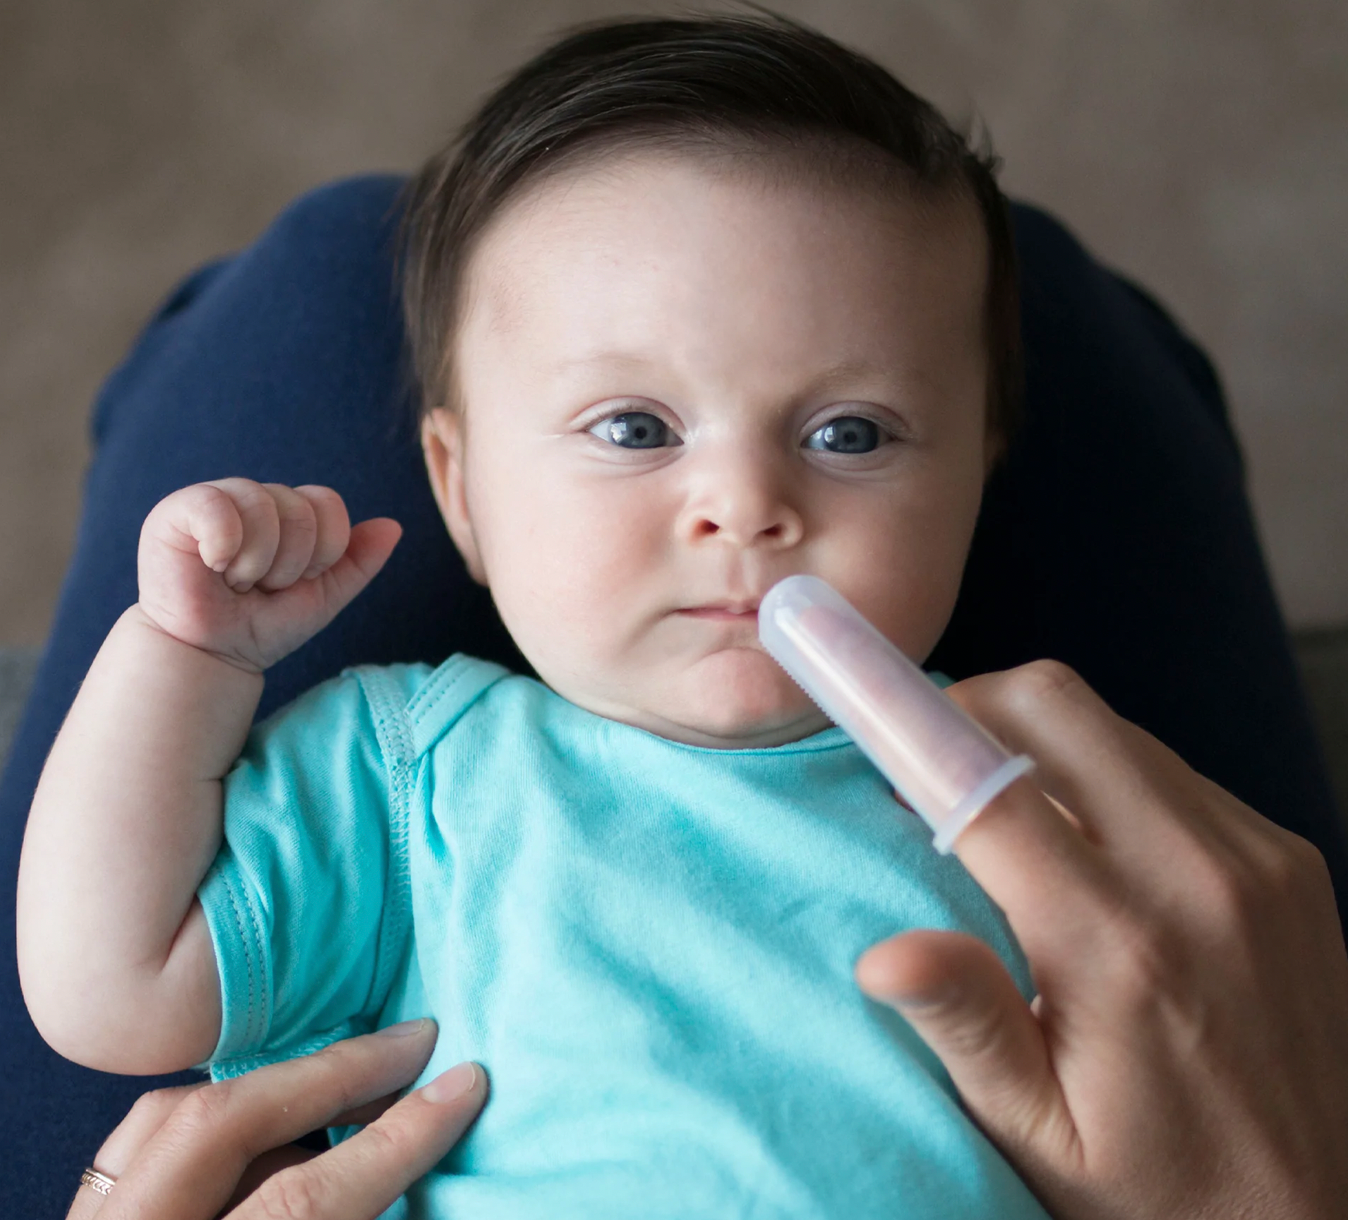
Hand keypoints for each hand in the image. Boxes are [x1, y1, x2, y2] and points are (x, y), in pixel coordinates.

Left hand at [66, 1020, 485, 1219]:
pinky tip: (263, 1123)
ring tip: (345, 1076)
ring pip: (166, 1116)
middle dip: (331, 1072)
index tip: (464, 1086)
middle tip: (414, 1038)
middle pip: (224, 1121)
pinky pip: (136, 1142)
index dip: (397, 1139)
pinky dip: (205, 1116)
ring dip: (269, 1085)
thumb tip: (410, 1167)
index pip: (305, 1198)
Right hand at [137, 479, 401, 671]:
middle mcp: (255, 498)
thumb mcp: (325, 596)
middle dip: (289, 563)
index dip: (323, 550)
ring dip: (257, 562)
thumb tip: (395, 525)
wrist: (215, 654)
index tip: (298, 580)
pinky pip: (217, 506)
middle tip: (260, 586)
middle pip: (299, 508)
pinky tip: (213, 565)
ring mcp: (216, 500)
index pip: (328, 503)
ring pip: (263, 505)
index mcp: (289, 512)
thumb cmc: (264, 625)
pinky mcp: (178, 510)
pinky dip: (224, 545)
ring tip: (236, 581)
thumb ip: (359, 561)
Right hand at [856, 661, 1347, 1219]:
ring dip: (1040, 746)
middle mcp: (1197, 876)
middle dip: (969, 712)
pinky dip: (1110, 778)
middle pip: (1052, 705)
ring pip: (1112, 724)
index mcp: (1117, 944)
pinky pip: (1170, 767)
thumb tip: (882, 955)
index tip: (845, 683)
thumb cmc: (1154, 1189)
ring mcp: (1256, 857)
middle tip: (929, 774)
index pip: (984, 783)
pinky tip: (1093, 852)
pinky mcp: (1289, 856)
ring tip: (1010, 823)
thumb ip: (969, 1026)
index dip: (901, 721)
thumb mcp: (1039, 1135)